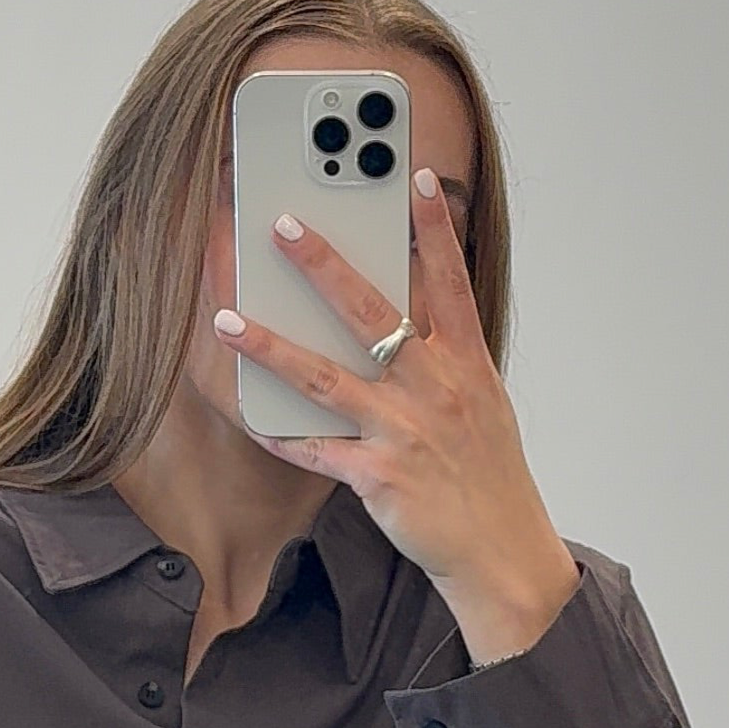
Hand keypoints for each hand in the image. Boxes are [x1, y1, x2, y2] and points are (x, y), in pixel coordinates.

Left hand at [211, 167, 582, 661]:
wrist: (501, 552)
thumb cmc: (488, 477)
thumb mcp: (483, 405)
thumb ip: (447, 358)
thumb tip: (410, 316)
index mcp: (465, 365)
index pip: (450, 281)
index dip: (434, 227)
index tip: (415, 175)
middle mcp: (435, 389)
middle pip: (371, 312)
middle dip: (321, 264)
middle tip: (281, 225)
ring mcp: (404, 431)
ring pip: (325, 377)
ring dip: (270, 345)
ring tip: (227, 320)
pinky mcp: (379, 476)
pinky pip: (317, 450)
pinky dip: (281, 434)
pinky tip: (250, 416)